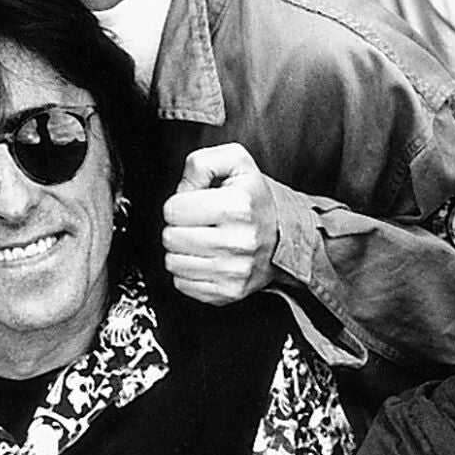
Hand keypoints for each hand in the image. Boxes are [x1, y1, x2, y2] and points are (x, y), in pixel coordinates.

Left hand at [162, 143, 280, 304]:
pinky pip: (183, 284)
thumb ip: (201, 162)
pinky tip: (206, 260)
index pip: (172, 210)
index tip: (196, 205)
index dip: (180, 204)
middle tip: (199, 224)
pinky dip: (189, 272)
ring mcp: (234, 271)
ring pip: (173, 263)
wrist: (284, 237)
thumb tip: (182, 189)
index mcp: (237, 207)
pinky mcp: (228, 292)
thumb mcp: (235, 162)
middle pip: (170, 238)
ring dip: (183, 251)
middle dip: (179, 228)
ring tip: (203, 241)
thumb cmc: (254, 199)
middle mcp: (238, 242)